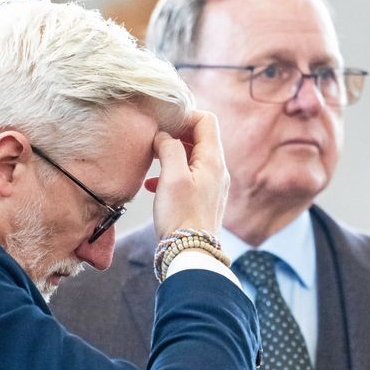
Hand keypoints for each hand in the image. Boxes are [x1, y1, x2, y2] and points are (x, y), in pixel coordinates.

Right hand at [145, 111, 227, 236]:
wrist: (191, 254)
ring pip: (192, 157)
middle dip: (176, 134)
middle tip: (154, 139)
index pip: (206, 120)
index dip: (185, 115)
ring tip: (152, 160)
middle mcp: (217, 170)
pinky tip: (154, 185)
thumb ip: (170, 148)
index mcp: (213, 160)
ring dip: (172, 154)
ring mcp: (211, 186)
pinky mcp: (202, 200)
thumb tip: (164, 136)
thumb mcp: (172, 177)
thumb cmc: (181, 217)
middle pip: (200, 137)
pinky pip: (188, 176)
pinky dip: (172, 173)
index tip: (163, 122)